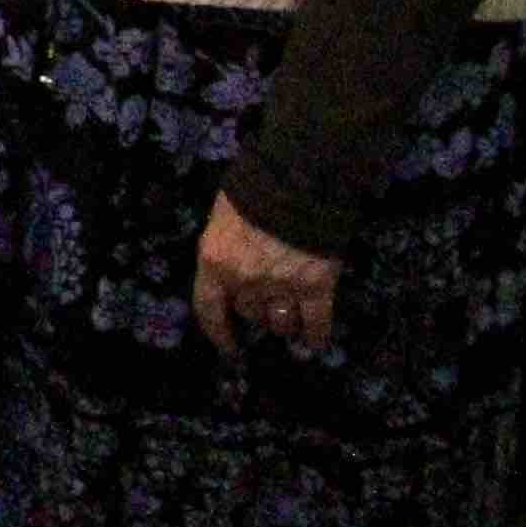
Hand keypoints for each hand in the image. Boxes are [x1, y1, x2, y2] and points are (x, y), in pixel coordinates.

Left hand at [190, 193, 342, 360]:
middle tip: (267, 302)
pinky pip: (316, 323)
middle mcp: (245, 282)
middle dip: (258, 310)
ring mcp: (282, 287)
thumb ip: (225, 247)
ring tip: (290, 315)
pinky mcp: (316, 287)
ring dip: (284, 321)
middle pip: (250, 313)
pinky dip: (317, 335)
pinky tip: (317, 341)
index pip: (208, 308)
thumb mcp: (223, 217)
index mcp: (215, 262)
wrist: (298, 180)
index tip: (229, 346)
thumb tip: (231, 264)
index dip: (218, 331)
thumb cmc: (254, 190)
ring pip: (281, 322)